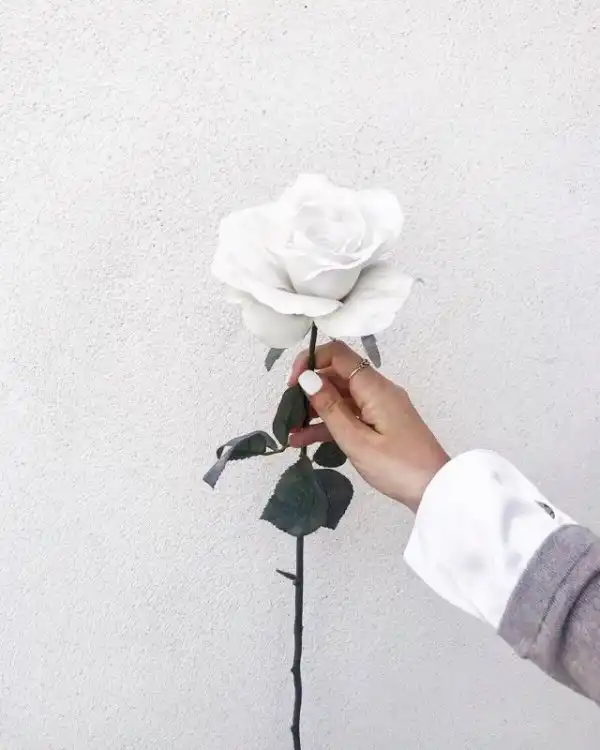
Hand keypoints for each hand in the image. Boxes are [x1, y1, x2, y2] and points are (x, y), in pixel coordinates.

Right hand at [288, 341, 448, 511]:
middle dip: (309, 390)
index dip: (311, 360)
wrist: (435, 490)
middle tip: (288, 412)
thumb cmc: (397, 467)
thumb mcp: (357, 440)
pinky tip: (306, 440)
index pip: (339, 355)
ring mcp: (380, 407)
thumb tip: (307, 378)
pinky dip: (330, 425)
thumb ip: (330, 408)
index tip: (292, 384)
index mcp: (375, 387)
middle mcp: (378, 390)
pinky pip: (350, 415)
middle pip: (338, 376)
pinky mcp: (381, 423)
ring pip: (341, 398)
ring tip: (291, 432)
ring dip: (315, 411)